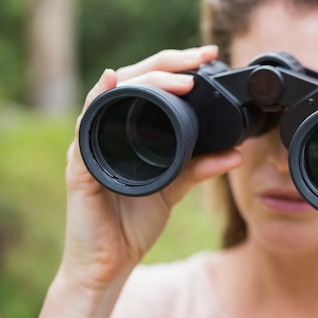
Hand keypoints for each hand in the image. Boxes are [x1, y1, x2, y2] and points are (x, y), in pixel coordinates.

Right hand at [60, 45, 241, 291]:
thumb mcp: (176, 187)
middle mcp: (109, 128)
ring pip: (112, 94)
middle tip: (199, 57)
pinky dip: (99, 100)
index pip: (150, 84)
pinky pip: (87, 126)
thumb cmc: (134, 220)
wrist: (110, 262)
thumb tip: (237, 154)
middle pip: (132, 79)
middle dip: (167, 63)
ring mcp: (92, 143)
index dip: (177, 66)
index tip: (208, 56)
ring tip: (178, 78)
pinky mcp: (81, 164)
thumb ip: (201, 167)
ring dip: (145, 80)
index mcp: (130, 129)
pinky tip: (112, 83)